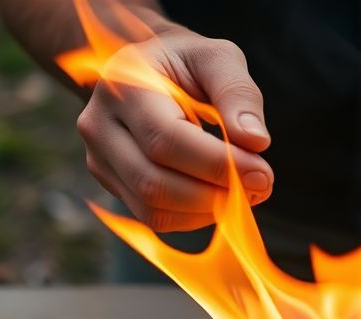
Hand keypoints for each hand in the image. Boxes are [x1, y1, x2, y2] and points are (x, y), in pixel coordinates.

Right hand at [76, 25, 272, 230]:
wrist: (144, 70)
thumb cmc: (186, 62)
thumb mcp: (217, 58)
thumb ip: (238, 94)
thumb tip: (256, 142)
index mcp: (122, 85)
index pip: (166, 139)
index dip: (216, 164)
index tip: (262, 173)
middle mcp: (99, 125)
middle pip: (155, 182)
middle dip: (215, 194)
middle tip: (260, 187)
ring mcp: (98, 158)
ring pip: (152, 208)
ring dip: (207, 210)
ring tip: (243, 191)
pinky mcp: (110, 183)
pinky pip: (153, 217)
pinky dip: (193, 216)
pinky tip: (217, 195)